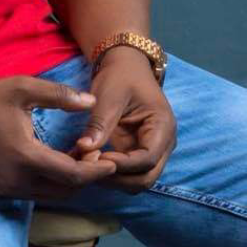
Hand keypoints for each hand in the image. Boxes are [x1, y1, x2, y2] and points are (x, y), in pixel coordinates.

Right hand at [0, 75, 116, 202]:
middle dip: (86, 177)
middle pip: (66, 190)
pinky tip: (58, 162)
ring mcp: (8, 188)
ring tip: (81, 158)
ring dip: (70, 181)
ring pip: (52, 194)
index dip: (96, 171)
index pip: (72, 174)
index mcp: (25, 156)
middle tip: (99, 157)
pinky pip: (37, 192)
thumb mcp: (22, 88)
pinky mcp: (1, 190)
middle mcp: (18, 180)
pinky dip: (53, 182)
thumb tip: (92, 102)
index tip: (114, 162)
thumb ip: (58, 95)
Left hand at [71, 46, 176, 192]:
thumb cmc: (120, 76)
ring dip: (112, 178)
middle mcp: (162, 145)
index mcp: (162, 127)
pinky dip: (108, 172)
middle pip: (145, 177)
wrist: (124, 66)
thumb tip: (84, 149)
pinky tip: (87, 162)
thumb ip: (100, 123)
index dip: (122, 164)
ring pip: (136, 180)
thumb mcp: (109, 95)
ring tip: (85, 164)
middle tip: (87, 167)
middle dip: (117, 177)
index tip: (96, 158)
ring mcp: (150, 151)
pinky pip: (125, 172)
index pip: (148, 159)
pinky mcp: (135, 153)